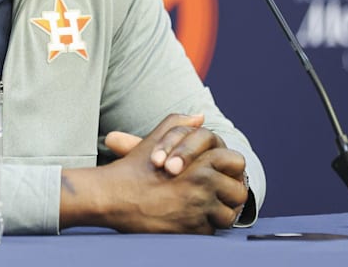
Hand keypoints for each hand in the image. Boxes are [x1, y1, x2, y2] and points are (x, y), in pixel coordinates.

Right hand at [61, 114, 248, 233]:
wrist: (109, 197)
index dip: (229, 169)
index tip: (220, 174)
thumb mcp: (155, 140)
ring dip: (218, 214)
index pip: (236, 162)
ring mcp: (198, 209)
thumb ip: (179, 125)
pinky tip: (189, 221)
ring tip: (204, 209)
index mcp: (200, 162)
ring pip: (228, 215)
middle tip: (218, 195)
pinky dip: (202, 228)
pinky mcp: (190, 231)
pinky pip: (211, 231)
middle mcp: (203, 184)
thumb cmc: (133, 168)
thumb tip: (200, 116)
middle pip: (238, 192)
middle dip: (229, 194)